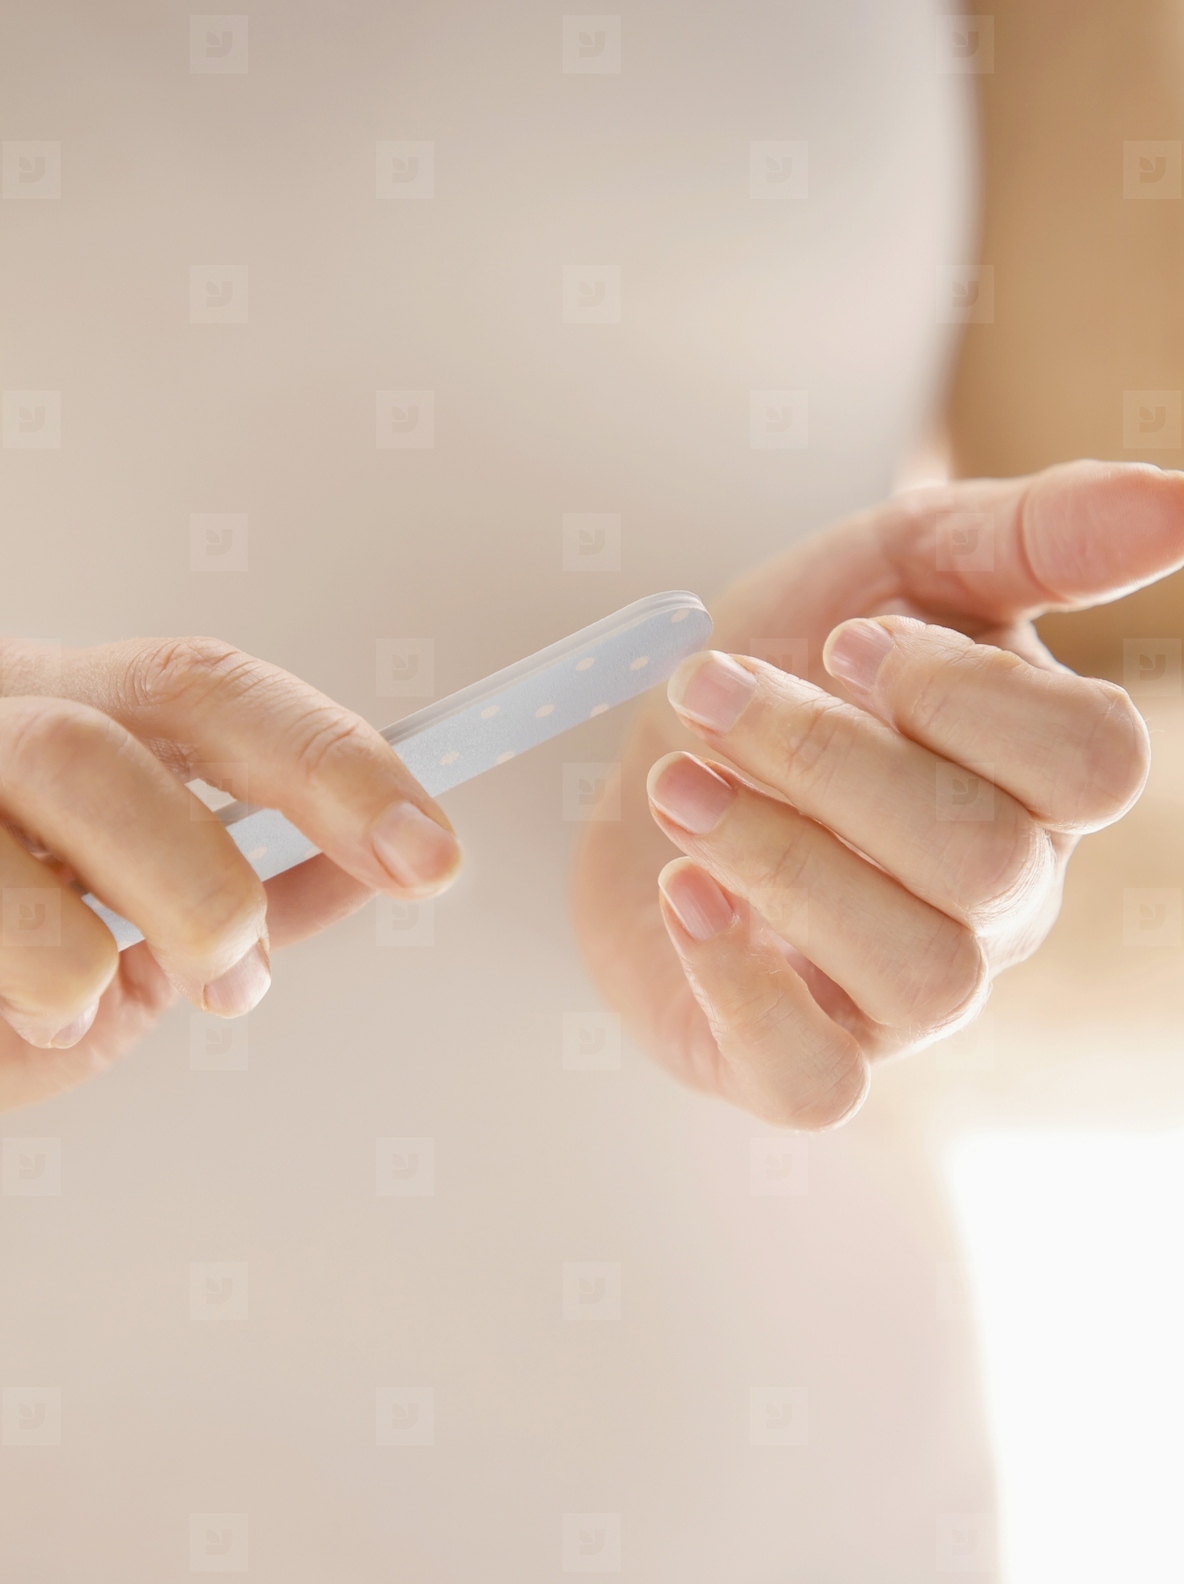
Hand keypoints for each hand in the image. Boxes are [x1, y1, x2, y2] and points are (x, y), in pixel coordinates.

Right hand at [0, 637, 460, 1110]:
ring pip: (38, 787)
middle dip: (202, 868)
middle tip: (233, 965)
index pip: (218, 694)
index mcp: (74, 707)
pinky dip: (19, 973)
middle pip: (112, 737)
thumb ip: (246, 881)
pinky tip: (19, 1010)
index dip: (335, 764)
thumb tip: (371, 867)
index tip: (430, 854)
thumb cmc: (3, 956)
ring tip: (84, 996)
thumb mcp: (131, 914)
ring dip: (88, 933)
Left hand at [573, 461, 1183, 1126]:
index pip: (1090, 765)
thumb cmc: (787, 671)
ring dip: (782, 864)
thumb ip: (1029, 533)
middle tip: (709, 691)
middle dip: (829, 762)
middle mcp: (995, 902)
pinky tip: (685, 895)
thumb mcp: (894, 566)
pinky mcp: (805, 1059)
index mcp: (1033, 783)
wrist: (659, 758)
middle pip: (985, 861)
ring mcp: (906, 996)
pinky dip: (745, 992)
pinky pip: (818, 1083)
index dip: (966, 697)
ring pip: (921, 975)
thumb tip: (1178, 500)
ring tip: (676, 785)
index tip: (841, 641)